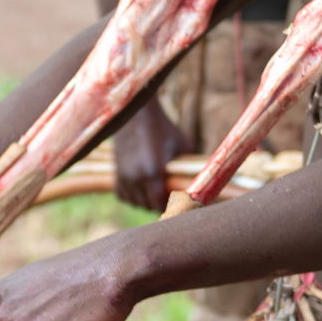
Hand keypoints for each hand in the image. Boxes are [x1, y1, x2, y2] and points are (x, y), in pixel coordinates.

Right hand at [111, 97, 188, 212]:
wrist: (136, 113)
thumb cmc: (163, 127)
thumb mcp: (182, 144)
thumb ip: (189, 164)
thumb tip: (204, 179)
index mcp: (152, 172)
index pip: (159, 204)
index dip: (170, 207)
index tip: (179, 204)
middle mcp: (135, 177)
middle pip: (147, 205)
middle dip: (159, 205)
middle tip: (170, 198)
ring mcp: (123, 175)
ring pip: (134, 202)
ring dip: (145, 202)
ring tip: (156, 194)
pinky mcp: (116, 172)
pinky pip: (122, 195)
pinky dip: (131, 196)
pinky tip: (140, 189)